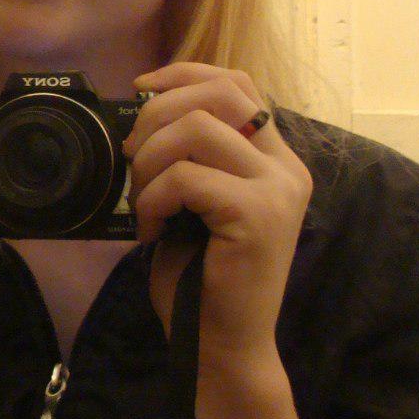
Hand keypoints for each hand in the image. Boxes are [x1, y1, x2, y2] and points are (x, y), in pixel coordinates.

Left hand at [121, 63, 311, 366]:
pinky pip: (184, 177)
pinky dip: (151, 199)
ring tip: (143, 201)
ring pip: (194, 128)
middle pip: (218, 94)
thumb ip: (192, 155)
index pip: (237, 83)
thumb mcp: (197, 201)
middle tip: (132, 155)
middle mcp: (286, 167)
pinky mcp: (257, 214)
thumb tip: (145, 108)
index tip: (141, 87)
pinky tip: (151, 229)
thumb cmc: (201, 275)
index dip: (185, 74)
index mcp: (275, 159)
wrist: (222, 344)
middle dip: (157, 114)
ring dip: (149, 161)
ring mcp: (277, 190)